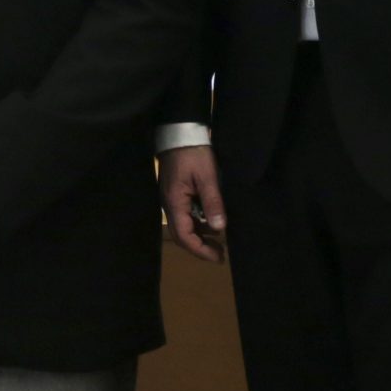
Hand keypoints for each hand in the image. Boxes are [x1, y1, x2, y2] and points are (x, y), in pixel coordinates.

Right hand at [159, 145, 228, 262]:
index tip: (219, 258)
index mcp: (175, 202)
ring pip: (183, 225)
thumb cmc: (194, 153)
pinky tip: (211, 221)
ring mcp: (171, 198)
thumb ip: (213, 202)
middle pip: (181, 234)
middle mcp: (170, 204)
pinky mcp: (175, 193)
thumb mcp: (207, 176)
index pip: (184, 236)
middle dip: (200, 247)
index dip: (201, 250)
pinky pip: (185, 214)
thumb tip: (219, 228)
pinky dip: (198, 222)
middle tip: (220, 254)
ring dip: (200, 235)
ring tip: (220, 240)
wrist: (179, 132)